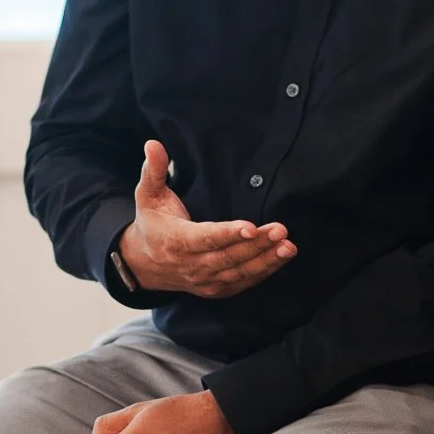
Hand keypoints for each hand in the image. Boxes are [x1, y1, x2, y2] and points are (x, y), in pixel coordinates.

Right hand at [118, 140, 295, 298]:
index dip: (228, 234)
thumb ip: (153, 170)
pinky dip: (264, 271)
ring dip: (266, 259)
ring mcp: (205, 280)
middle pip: (229, 256)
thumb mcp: (147, 195)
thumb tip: (153, 144)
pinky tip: (281, 257)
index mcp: (176, 241)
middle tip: (280, 230)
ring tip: (288, 246)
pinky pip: (243, 282)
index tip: (251, 227)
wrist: (146, 265)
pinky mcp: (217, 288)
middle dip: (257, 244)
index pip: (205, 238)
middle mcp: (191, 264)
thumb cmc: (152, 224)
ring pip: (239, 272)